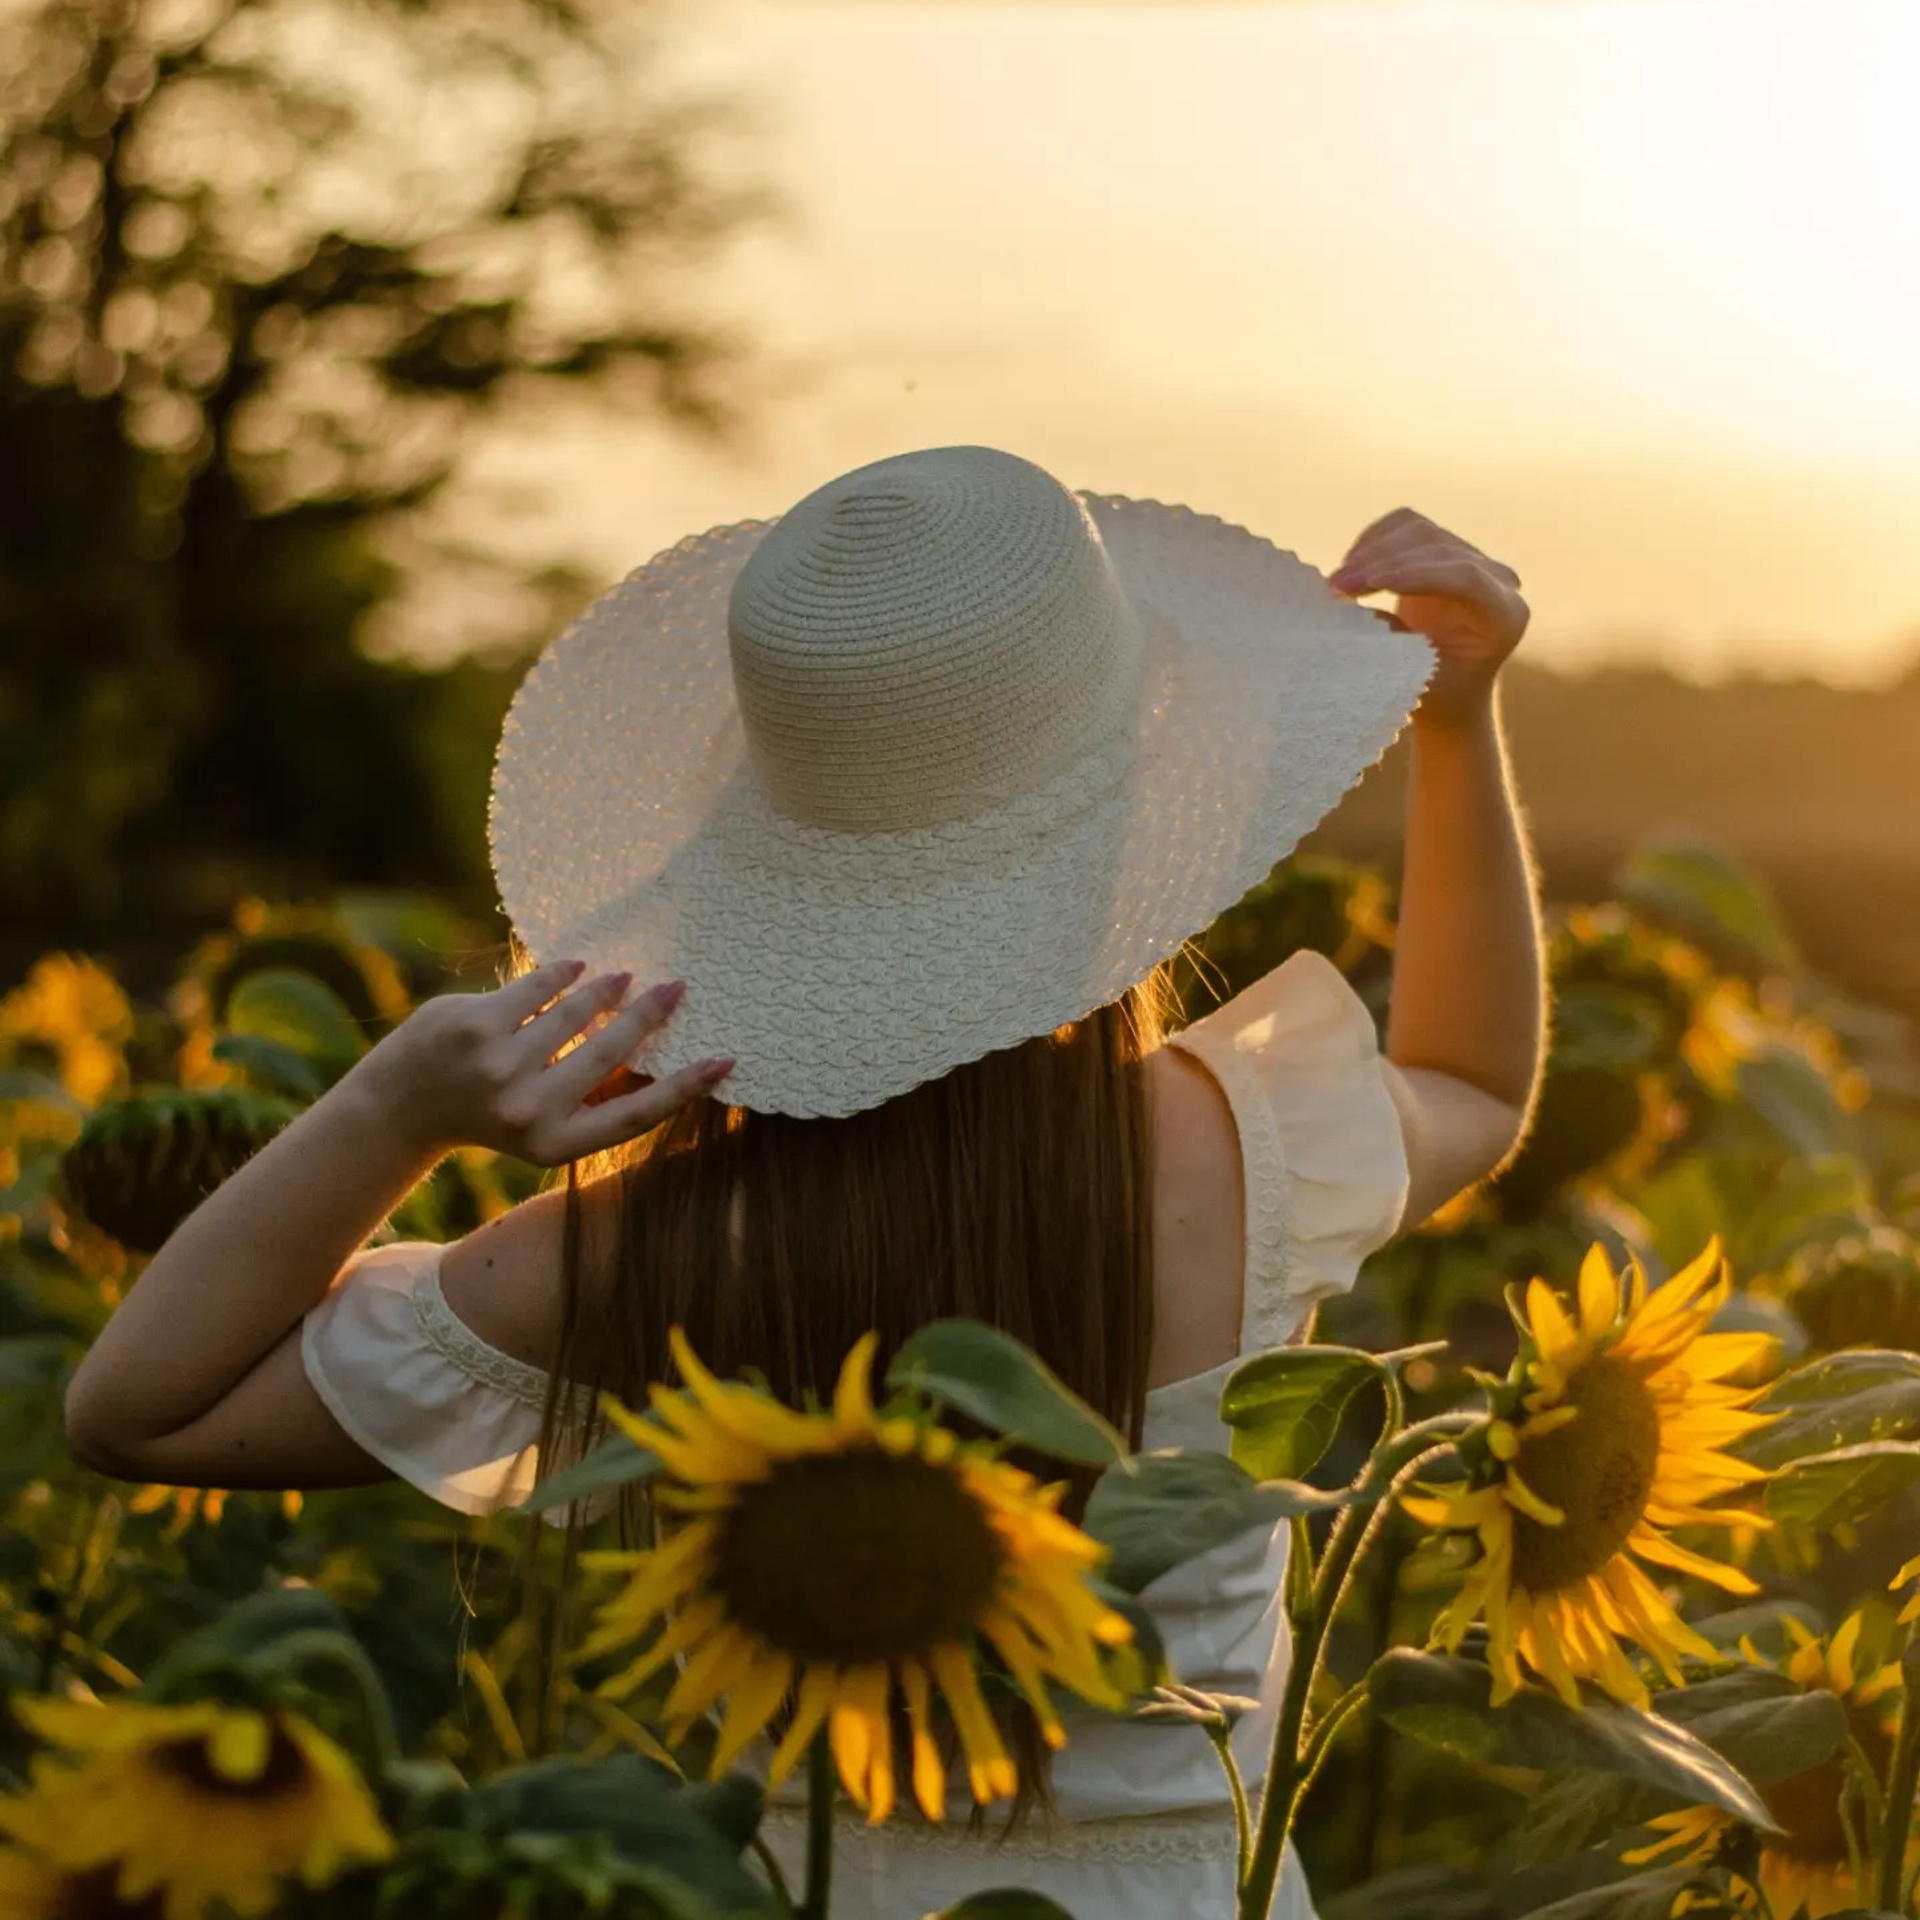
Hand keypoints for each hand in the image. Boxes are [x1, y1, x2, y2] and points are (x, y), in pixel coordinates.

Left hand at [364, 960, 731, 1164]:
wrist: (403, 1107)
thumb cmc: (488, 1113)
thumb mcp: (541, 1127)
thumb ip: (588, 1101)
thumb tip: (651, 1060)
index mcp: (556, 1145)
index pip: (636, 1115)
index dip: (684, 1087)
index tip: (725, 1061)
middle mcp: (531, 1110)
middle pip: (611, 1051)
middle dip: (651, 1013)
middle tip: (678, 987)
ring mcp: (500, 1067)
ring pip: (574, 1014)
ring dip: (607, 989)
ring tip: (624, 977)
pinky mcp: (475, 1026)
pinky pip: (535, 988)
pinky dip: (562, 974)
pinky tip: (578, 966)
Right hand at [1328, 509, 1528, 724]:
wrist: (1449, 693)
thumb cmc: (1439, 697)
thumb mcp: (1421, 680)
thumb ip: (1399, 644)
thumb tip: (1355, 608)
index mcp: (1505, 616)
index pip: (1465, 577)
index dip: (1416, 574)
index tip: (1370, 582)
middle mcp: (1497, 580)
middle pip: (1440, 548)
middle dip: (1384, 562)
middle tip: (1338, 584)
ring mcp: (1472, 559)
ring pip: (1420, 532)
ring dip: (1373, 550)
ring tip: (1338, 579)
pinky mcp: (1445, 550)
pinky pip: (1408, 527)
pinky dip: (1375, 540)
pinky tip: (1351, 564)